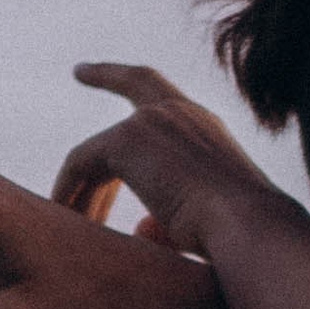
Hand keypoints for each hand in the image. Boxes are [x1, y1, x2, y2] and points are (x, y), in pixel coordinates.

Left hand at [55, 63, 301, 264]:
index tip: (95, 70)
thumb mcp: (202, 225)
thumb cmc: (237, 239)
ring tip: (61, 215)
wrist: (248, 231)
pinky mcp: (128, 138)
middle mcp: (183, 113)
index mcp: (208, 130)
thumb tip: (141, 228)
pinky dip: (68, 192)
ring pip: (98, 149)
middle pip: (134, 84)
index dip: (131, 80)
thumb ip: (168, 222)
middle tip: (82, 72)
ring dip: (79, 186)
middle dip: (105, 76)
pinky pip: (80, 163)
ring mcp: (154, 120)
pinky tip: (62, 220)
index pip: (166, 94)